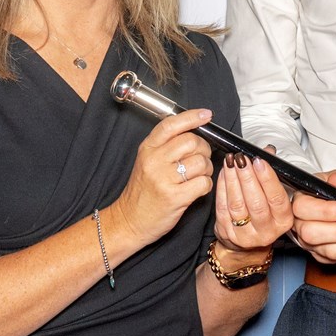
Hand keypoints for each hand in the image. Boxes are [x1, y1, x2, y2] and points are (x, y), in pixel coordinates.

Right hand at [107, 109, 216, 249]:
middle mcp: (154, 161)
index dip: (192, 117)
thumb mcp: (147, 161)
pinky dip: (206, 185)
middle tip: (200, 159)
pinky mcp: (175, 197)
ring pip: (201, 162)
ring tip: (197, 176)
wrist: (129, 221)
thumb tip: (195, 131)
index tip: (206, 115)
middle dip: (203, 149)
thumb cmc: (142, 191)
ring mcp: (164, 179)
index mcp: (147, 148)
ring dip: (206, 169)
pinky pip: (204, 182)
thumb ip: (166, 145)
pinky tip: (197, 189)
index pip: (171, 125)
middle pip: (192, 141)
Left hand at [214, 151, 294, 254]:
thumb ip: (272, 174)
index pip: (277, 198)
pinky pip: (222, 208)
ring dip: (232, 180)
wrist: (247, 245)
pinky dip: (222, 188)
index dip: (268, 179)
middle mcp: (266, 231)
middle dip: (247, 177)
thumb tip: (267, 151)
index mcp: (283, 221)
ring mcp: (245, 235)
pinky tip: (223, 173)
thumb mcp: (275, 197)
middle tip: (241, 158)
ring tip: (230, 161)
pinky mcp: (227, 234)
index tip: (259, 160)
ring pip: (237, 204)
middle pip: (256, 202)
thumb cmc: (264, 214)